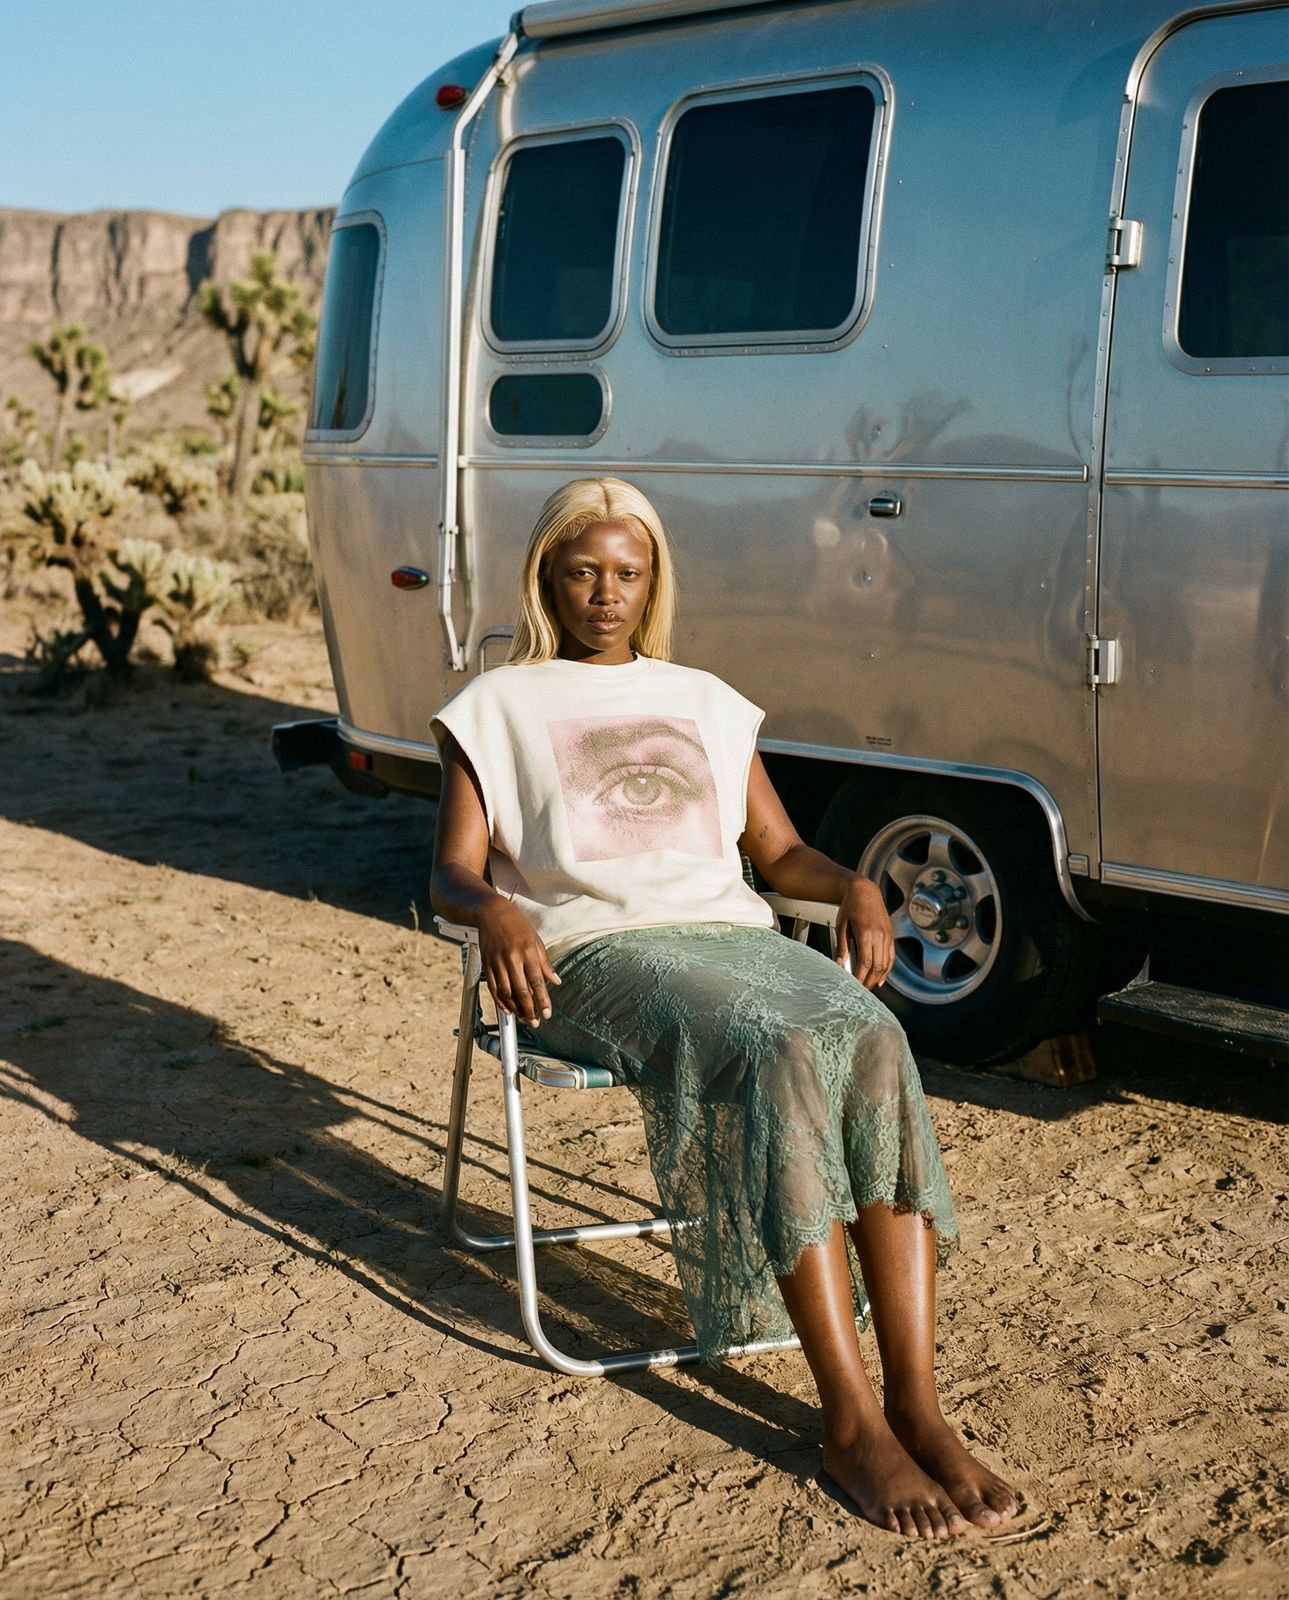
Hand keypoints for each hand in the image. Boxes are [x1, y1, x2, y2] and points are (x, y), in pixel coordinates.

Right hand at [476, 899, 561, 1025]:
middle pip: (521, 991)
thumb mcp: (536, 941)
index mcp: (528, 952)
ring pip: (507, 992)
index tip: (547, 1013)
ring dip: (515, 1009)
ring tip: (523, 1018)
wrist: (492, 913)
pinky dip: (500, 1001)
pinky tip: (507, 1010)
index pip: (537, 982)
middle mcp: (513, 959)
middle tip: (535, 1022)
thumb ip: (545, 963)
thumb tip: (556, 981)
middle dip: (530, 1009)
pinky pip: (493, 988)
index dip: (543, 1000)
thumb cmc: (517, 925)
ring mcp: (498, 962)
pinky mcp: (487, 965)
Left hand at [835, 877, 894, 989]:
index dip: (861, 978)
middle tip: (861, 991)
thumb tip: (841, 964)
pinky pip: (891, 957)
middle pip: (877, 966)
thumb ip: (842, 946)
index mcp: (866, 933)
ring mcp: (887, 936)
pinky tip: (881, 978)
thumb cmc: (851, 906)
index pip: (865, 963)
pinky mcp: (890, 936)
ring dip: (878, 978)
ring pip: (887, 964)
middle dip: (869, 982)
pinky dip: (887, 970)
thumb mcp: (841, 925)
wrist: (865, 891)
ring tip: (869, 987)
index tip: (855, 986)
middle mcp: (880, 936)